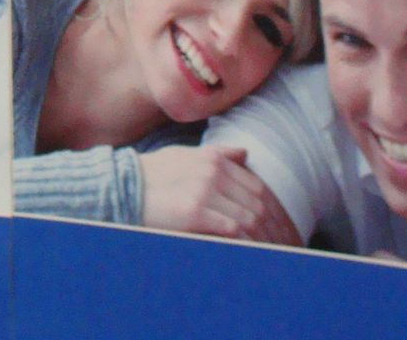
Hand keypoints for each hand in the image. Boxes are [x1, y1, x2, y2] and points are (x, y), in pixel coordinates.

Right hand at [138, 145, 299, 245]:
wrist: (120, 188)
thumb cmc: (151, 175)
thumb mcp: (183, 156)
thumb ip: (216, 154)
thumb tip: (244, 153)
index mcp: (212, 159)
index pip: (257, 186)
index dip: (275, 210)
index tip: (283, 228)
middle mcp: (212, 172)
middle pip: (259, 203)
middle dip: (277, 228)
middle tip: (286, 245)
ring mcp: (204, 191)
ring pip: (250, 217)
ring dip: (267, 238)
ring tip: (275, 253)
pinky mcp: (195, 212)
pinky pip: (234, 229)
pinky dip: (249, 242)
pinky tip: (255, 252)